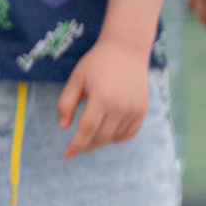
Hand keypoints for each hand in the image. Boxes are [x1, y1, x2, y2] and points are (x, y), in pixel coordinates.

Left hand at [56, 40, 150, 157]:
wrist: (127, 50)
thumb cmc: (97, 62)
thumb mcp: (76, 80)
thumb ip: (66, 103)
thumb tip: (63, 127)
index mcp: (101, 99)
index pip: (87, 130)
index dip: (76, 145)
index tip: (68, 154)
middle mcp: (120, 108)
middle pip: (101, 137)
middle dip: (87, 145)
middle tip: (77, 147)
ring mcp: (133, 110)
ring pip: (115, 137)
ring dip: (101, 141)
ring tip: (91, 138)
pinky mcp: (142, 111)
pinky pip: (129, 133)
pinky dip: (117, 138)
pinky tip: (108, 134)